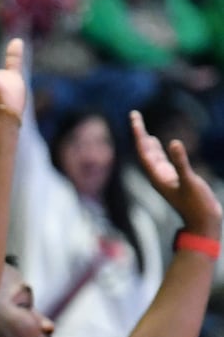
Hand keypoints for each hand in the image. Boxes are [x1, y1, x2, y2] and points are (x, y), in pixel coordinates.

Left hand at [131, 110, 223, 238]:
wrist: (202, 221)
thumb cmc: (196, 204)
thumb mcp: (190, 181)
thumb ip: (181, 163)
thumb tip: (173, 143)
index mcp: (157, 176)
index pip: (143, 151)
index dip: (138, 134)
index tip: (134, 118)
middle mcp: (157, 176)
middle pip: (144, 151)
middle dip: (139, 133)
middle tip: (134, 115)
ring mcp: (165, 177)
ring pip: (152, 155)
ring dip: (147, 141)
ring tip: (142, 128)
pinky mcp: (174, 179)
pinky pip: (162, 161)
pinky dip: (159, 150)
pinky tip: (161, 144)